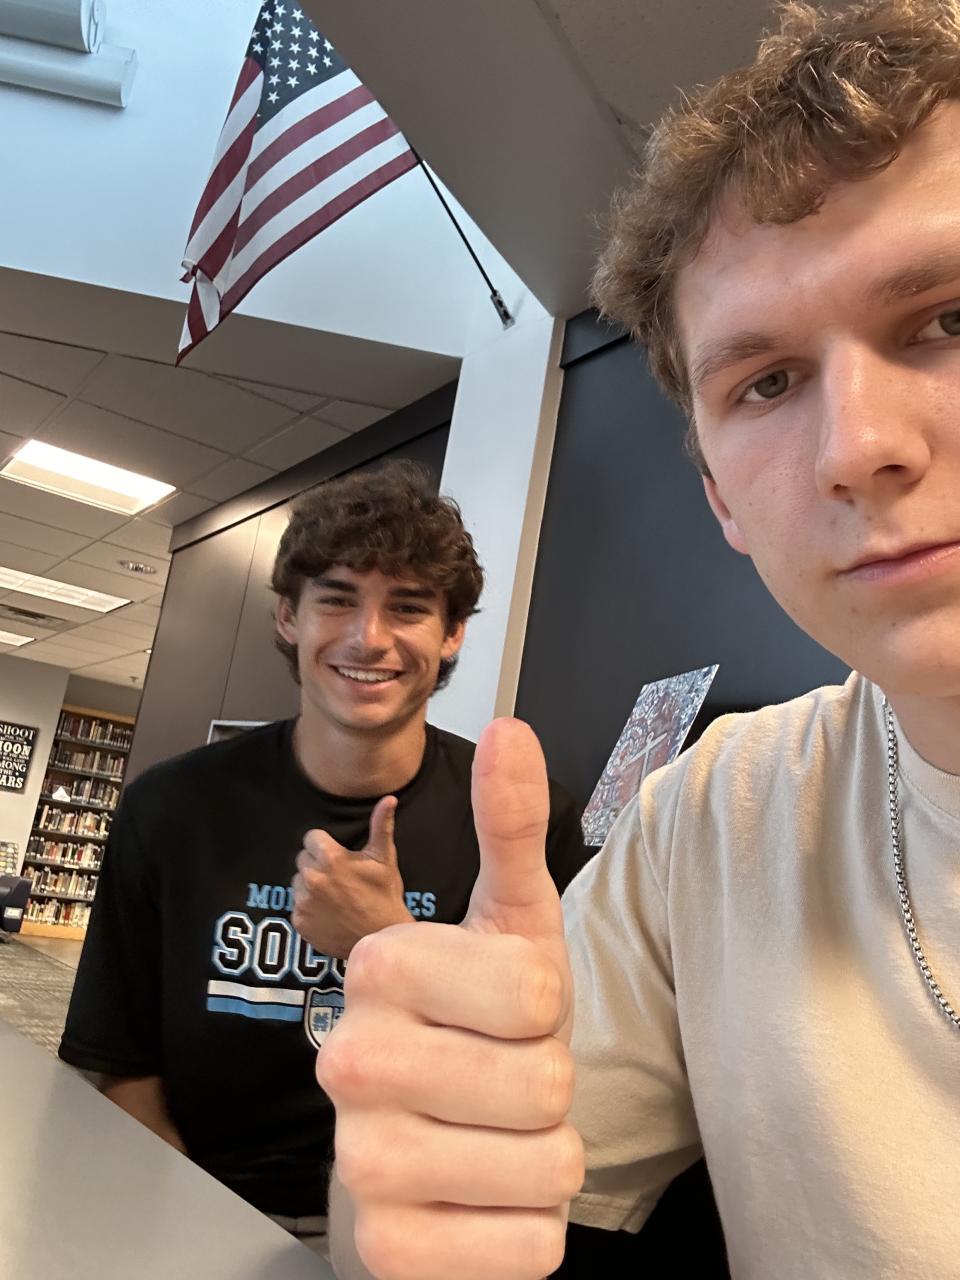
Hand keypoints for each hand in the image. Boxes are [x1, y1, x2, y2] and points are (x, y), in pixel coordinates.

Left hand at [292, 797, 412, 958]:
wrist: (381, 936)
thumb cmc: (384, 895)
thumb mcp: (384, 858)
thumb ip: (381, 825)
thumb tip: (389, 798)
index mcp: (330, 858)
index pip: (312, 838)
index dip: (326, 846)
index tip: (340, 858)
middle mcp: (312, 878)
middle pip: (303, 859)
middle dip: (318, 865)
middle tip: (339, 878)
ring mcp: (303, 901)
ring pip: (298, 882)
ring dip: (311, 886)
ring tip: (334, 896)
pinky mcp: (299, 921)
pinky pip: (296, 905)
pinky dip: (309, 908)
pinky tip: (328, 912)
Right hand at [319, 719, 582, 1279]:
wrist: (418, 1150)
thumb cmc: (478, 1029)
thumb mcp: (506, 923)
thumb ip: (509, 828)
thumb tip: (511, 728)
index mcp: (382, 967)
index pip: (536, 993)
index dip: (546, 1010)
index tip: (505, 1011)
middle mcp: (350, 1061)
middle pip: (544, 1084)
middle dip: (549, 1088)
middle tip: (502, 1079)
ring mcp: (358, 1163)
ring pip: (546, 1169)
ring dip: (546, 1160)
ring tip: (494, 1139)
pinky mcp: (385, 1251)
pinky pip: (530, 1251)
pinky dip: (531, 1232)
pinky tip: (479, 1201)